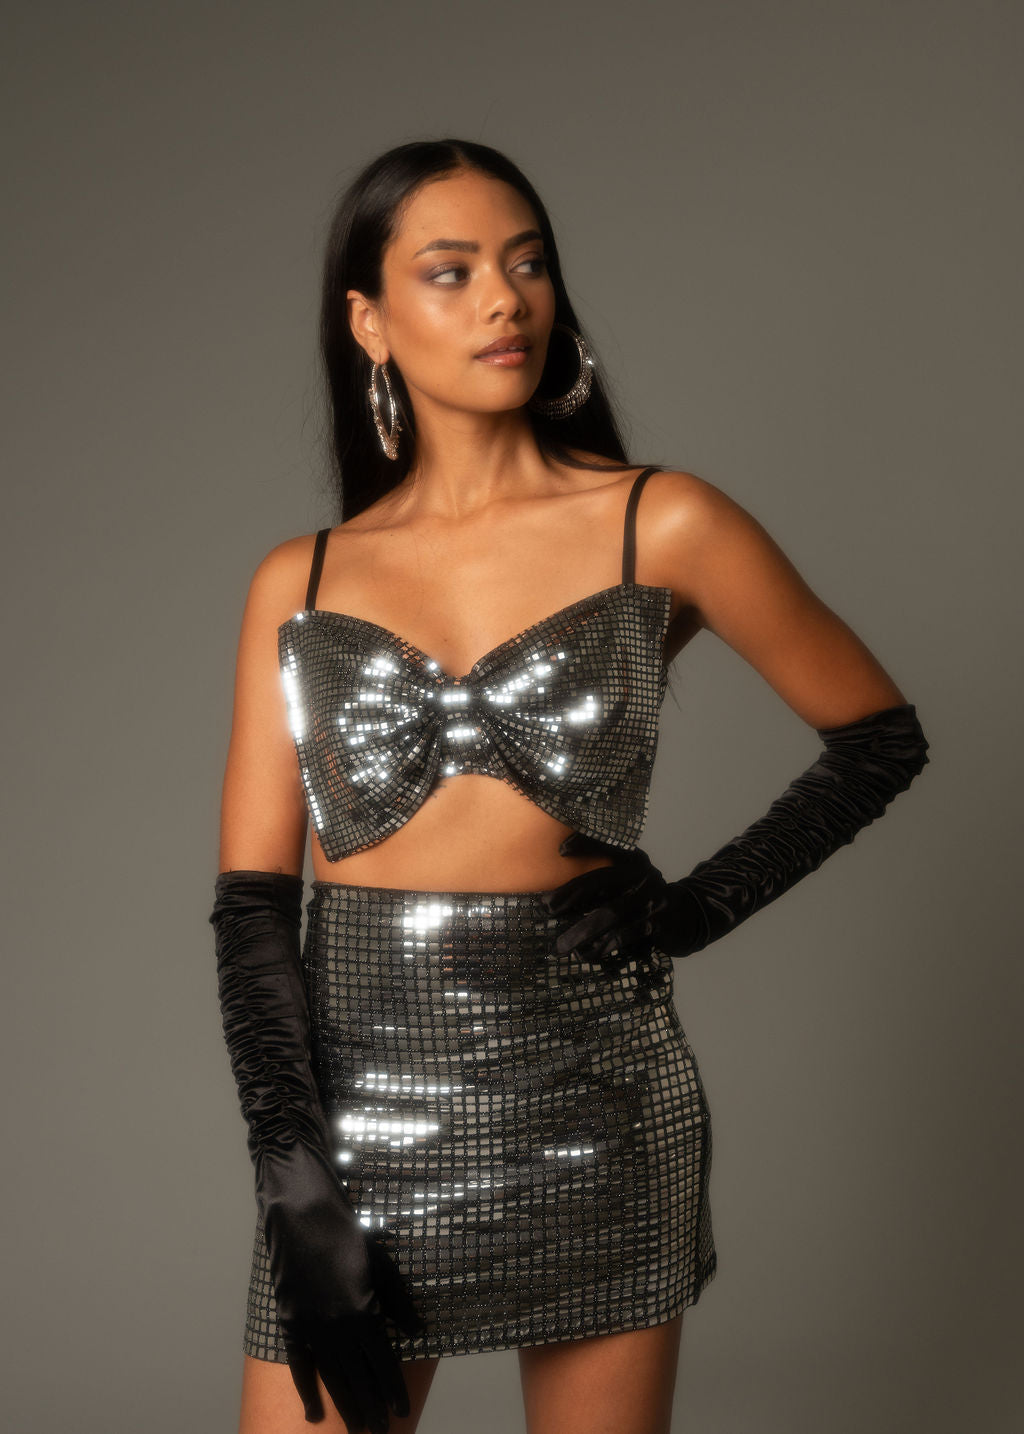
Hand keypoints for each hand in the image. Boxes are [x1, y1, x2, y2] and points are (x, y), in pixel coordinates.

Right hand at [261, 1144, 426, 1429]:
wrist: (302, 1213)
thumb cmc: (347, 1232)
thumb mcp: (382, 1263)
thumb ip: (399, 1302)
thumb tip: (417, 1332)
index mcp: (362, 1312)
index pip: (382, 1362)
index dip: (392, 1389)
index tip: (401, 1411)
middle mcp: (336, 1327)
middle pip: (357, 1377)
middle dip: (372, 1406)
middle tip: (381, 1432)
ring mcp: (309, 1327)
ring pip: (331, 1376)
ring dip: (346, 1403)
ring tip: (358, 1427)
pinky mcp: (290, 1321)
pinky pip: (299, 1365)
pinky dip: (307, 1389)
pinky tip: (314, 1411)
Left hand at [540, 834, 706, 970]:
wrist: (691, 915)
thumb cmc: (646, 898)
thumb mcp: (630, 879)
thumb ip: (604, 878)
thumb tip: (559, 891)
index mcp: (633, 860)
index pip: (607, 846)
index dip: (584, 845)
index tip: (561, 851)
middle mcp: (642, 874)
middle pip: (601, 881)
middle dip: (570, 894)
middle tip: (547, 908)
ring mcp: (652, 898)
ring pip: (611, 913)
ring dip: (582, 930)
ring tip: (562, 945)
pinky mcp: (658, 923)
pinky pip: (627, 935)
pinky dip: (605, 946)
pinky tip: (589, 954)